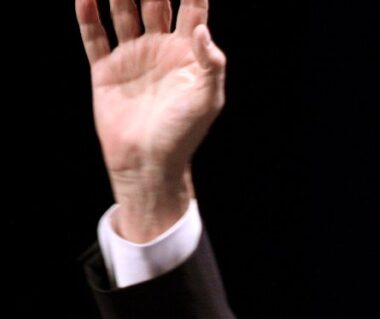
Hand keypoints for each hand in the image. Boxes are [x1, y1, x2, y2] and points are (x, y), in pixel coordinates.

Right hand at [76, 0, 225, 241]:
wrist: (148, 161)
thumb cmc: (183, 133)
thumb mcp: (207, 99)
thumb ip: (211, 64)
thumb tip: (202, 29)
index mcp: (188, 54)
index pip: (193, 11)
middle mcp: (160, 50)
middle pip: (155, 4)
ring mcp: (132, 57)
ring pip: (123, 12)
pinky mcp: (106, 70)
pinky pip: (94, 36)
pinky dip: (87, 15)